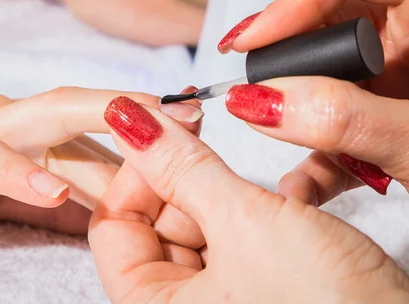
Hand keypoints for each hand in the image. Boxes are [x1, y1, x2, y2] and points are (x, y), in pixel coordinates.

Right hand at [0, 87, 202, 233]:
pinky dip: (19, 174)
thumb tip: (118, 204)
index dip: (150, 121)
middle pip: (87, 108)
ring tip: (149, 129)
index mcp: (32, 126)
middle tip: (196, 112)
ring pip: (46, 120)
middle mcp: (14, 118)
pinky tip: (54, 189)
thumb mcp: (17, 184)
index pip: (101, 121)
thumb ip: (66, 191)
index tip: (200, 126)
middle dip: (142, 107)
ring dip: (101, 120)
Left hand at [88, 96, 408, 302]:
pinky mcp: (265, 282)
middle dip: (185, 176)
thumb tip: (127, 121)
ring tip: (260, 184)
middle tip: (207, 135)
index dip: (135, 170)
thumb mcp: (244, 224)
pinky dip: (262, 209)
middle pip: (157, 221)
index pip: (114, 225)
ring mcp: (228, 295)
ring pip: (204, 221)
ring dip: (231, 191)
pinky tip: (294, 202)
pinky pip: (243, 232)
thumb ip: (181, 167)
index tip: (163, 127)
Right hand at [218, 0, 408, 281]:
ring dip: (293, 102)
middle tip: (264, 94)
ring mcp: (396, 67)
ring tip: (288, 140)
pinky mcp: (380, 107)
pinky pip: (324, 110)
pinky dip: (309, 146)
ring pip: (316, 60)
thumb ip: (343, 121)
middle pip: (324, 3)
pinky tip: (307, 180)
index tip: (259, 43)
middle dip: (288, 50)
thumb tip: (262, 99)